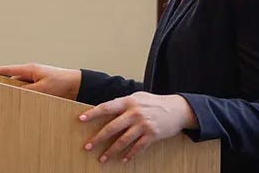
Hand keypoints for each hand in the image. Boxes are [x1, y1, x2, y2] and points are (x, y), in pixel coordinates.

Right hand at [0, 63, 81, 99]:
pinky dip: (22, 96)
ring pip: (19, 87)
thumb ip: (27, 90)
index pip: (9, 70)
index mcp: (29, 69)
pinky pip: (26, 91)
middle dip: (2, 84)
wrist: (77, 85)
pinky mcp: (39, 87)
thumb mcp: (42, 88)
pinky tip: (18, 103)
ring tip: (1, 99)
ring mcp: (34, 80)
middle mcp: (30, 73)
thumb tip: (13, 92)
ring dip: (13, 92)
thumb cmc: (61, 83)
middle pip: (11, 79)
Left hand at [79, 92, 198, 162]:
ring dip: (111, 151)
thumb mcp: (138, 97)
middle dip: (98, 138)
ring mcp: (144, 125)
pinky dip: (129, 155)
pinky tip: (122, 160)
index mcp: (128, 102)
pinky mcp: (152, 135)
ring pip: (123, 141)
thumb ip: (122, 103)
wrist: (177, 109)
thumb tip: (106, 109)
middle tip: (87, 146)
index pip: (107, 107)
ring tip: (102, 159)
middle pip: (112, 127)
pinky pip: (138, 147)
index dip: (93, 113)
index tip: (81, 119)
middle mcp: (134, 113)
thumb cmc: (154, 102)